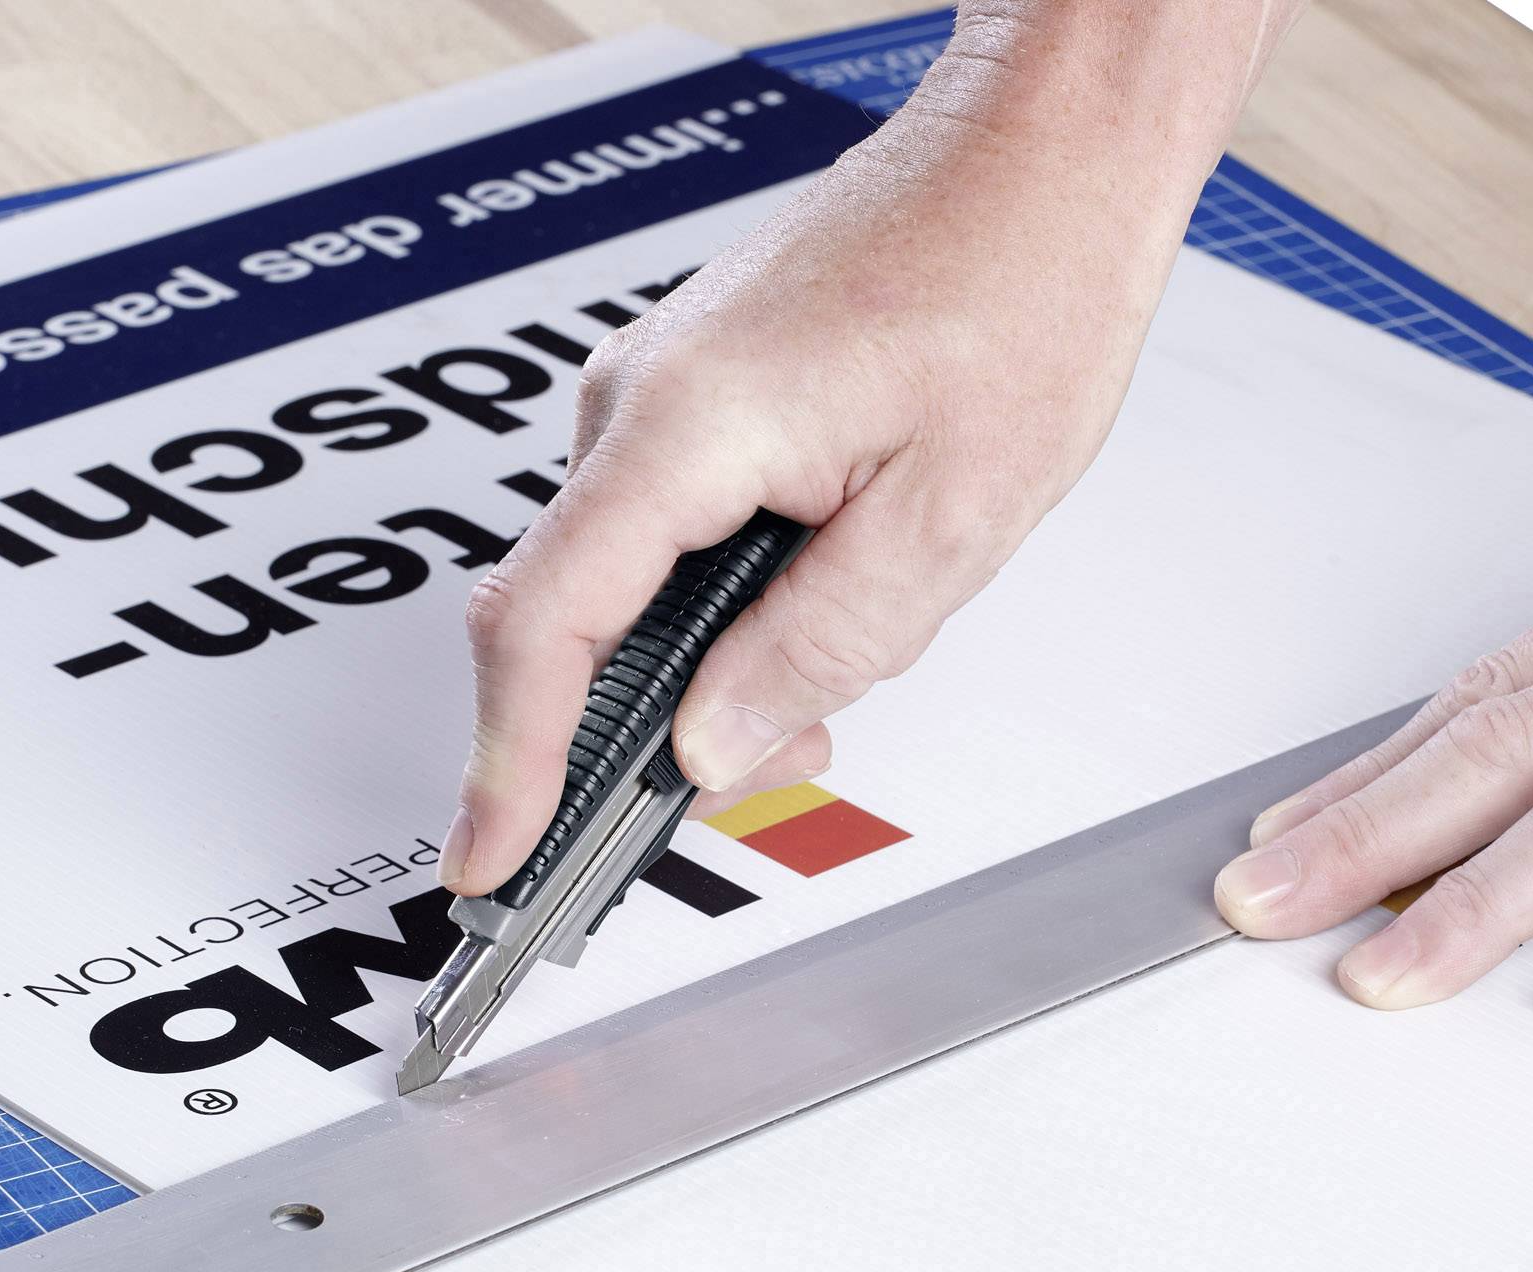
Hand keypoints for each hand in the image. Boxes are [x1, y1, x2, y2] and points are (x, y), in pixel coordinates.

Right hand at [439, 1, 1294, 893]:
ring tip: (836, 665)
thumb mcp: (945, 523)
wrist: (1041, 153)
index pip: (542, 626)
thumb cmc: (1019, 288)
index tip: (490, 857)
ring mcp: (655, 385)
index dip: (508, 763)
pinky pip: (665, 524)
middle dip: (647, 726)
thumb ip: (816, 651)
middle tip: (769, 763)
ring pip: (628, 577)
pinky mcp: (690, 387)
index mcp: (685, 426)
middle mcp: (641, 396)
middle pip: (572, 614)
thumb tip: (710, 745)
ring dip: (706, 658)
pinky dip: (720, 593)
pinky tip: (816, 593)